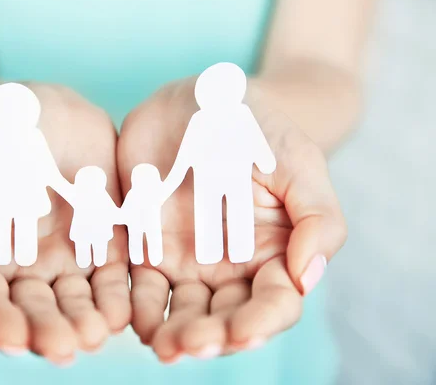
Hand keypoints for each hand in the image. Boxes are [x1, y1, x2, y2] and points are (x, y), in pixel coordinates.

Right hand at [0, 84, 129, 364]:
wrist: (41, 106)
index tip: (14, 338)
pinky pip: (114, 276)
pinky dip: (117, 296)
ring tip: (96, 333)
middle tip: (65, 346)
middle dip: (48, 331)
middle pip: (35, 312)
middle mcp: (27, 269)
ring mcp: (70, 257)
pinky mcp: (107, 242)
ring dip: (86, 321)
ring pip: (77, 302)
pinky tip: (122, 311)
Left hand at [117, 77, 345, 361]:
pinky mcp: (147, 248)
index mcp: (273, 255)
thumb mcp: (298, 164)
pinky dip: (136, 306)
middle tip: (190, 344)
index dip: (261, 323)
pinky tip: (131, 318)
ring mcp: (187, 261)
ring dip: (171, 333)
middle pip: (224, 319)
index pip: (274, 303)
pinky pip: (140, 286)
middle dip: (210, 337)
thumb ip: (316, 218)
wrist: (205, 102)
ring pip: (180, 312)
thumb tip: (306, 277)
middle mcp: (230, 268)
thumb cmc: (260, 130)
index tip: (242, 332)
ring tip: (160, 343)